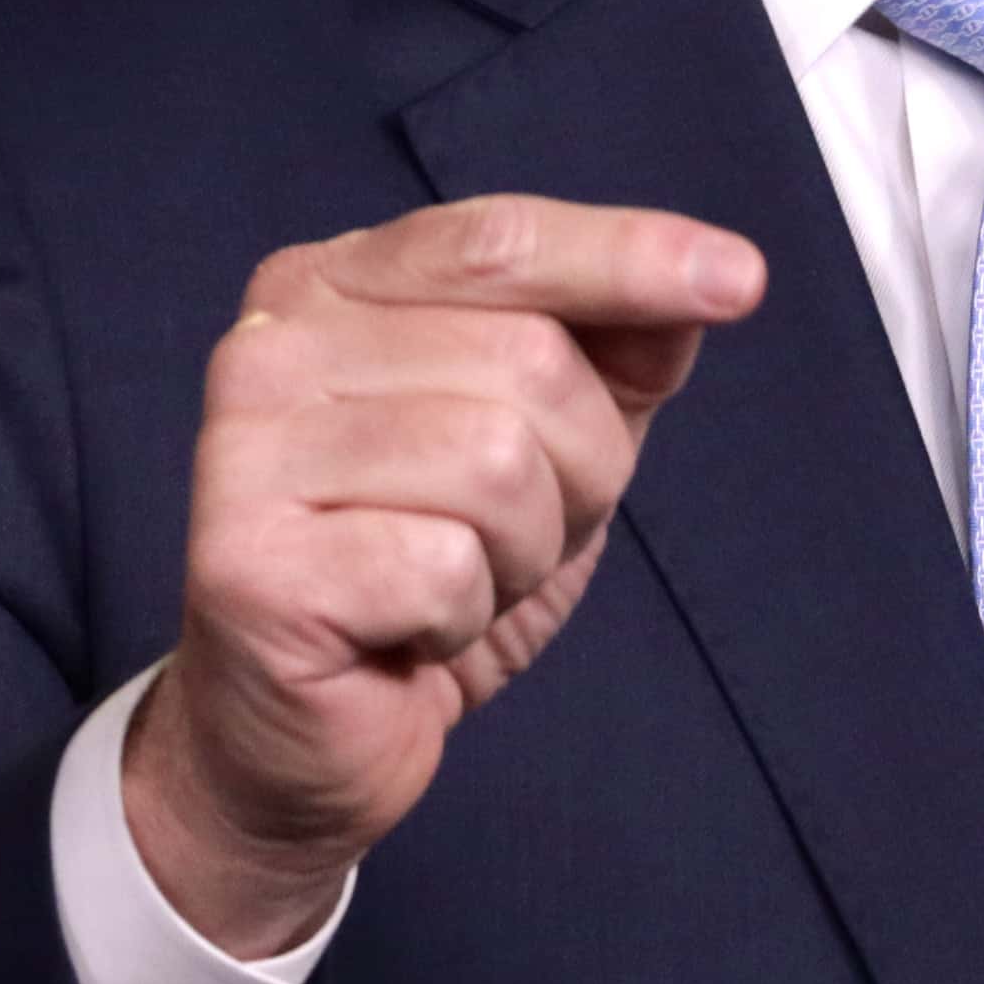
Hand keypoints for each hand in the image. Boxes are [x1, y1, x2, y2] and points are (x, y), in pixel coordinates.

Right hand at [124, 195, 760, 956]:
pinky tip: (408, 634)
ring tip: (457, 583)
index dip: (628, 256)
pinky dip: (464, 618)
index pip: (499, 241)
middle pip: (526, 360)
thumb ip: (612, 350)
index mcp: (330, 286)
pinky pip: (445, 567)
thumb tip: (713, 279)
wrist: (296, 741)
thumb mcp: (545, 445)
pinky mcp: (248, 566)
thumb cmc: (421, 575)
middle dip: (577, 470)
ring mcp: (243, 454)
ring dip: (521, 554)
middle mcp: (270, 349)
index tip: (739, 281)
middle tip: (510, 537)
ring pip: (497, 463)